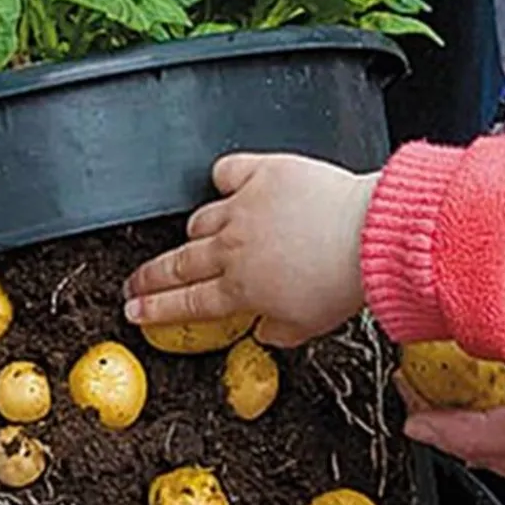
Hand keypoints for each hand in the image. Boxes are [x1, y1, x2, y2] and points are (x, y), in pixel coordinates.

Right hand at [124, 153, 375, 348]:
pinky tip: (226, 185)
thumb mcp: (308, 327)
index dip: (155, 309)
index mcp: (241, 290)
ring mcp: (242, 209)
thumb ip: (278, 332)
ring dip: (195, 232)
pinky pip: (227, 172)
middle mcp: (233, 249)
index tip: (134, 311)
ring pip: (199, 220)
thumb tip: (263, 332)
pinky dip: (223, 180)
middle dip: (149, 276)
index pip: (186, 303)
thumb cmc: (346, 281)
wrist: (371, 237)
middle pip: (177, 263)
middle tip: (133, 282)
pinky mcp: (261, 174)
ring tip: (196, 237)